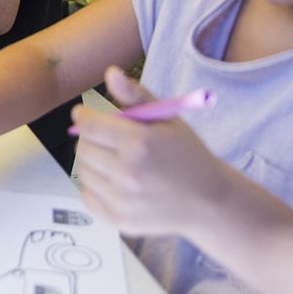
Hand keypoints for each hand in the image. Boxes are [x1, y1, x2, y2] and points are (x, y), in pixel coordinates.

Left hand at [72, 67, 229, 237]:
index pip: (88, 125)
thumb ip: (135, 95)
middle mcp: (129, 173)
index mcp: (140, 143)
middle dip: (91, 139)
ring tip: (117, 161)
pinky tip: (117, 182)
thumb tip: (111, 73)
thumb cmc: (186, 154)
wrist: (209, 202)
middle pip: (83, 148)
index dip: (83, 117)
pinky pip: (87, 196)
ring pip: (83, 172)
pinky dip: (96, 187)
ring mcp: (123, 200)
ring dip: (94, 162)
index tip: (86, 115)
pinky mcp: (119, 220)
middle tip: (109, 140)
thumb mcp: (167, 118)